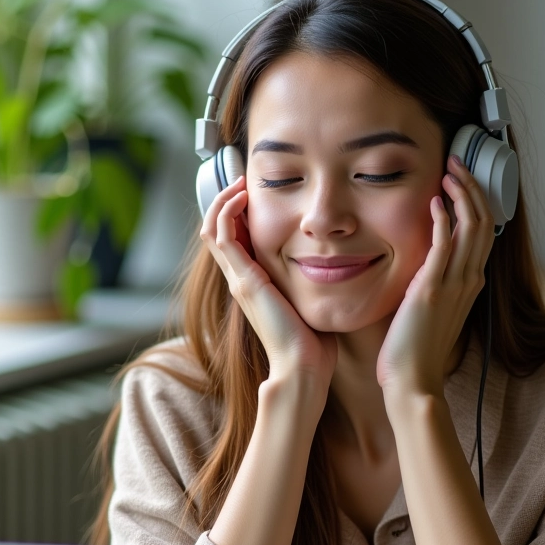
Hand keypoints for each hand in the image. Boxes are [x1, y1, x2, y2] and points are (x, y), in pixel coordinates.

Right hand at [200, 175, 336, 397]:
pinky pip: (222, 235)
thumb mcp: (307, 299)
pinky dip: (227, 210)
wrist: (303, 366)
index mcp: (252, 282)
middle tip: (243, 179)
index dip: (237, 211)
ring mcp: (237, 278)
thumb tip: (332, 262)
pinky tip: (243, 196)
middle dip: (226, 200)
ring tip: (241, 182)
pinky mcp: (243, 279)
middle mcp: (239, 278)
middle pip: (216, 229)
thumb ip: (308, 280)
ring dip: (223, 200)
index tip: (254, 190)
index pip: (233, 238)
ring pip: (212, 228)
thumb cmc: (312, 340)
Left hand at [376, 154, 494, 398]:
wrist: (413, 381)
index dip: (476, 201)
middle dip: (472, 187)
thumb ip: (435, 283)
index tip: (460, 179)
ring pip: (472, 226)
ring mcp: (455, 284)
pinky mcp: (433, 288)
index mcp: (470, 284)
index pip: (484, 232)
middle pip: (484, 221)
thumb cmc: (416, 350)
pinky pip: (445, 243)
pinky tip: (435, 200)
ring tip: (449, 171)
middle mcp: (469, 280)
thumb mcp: (433, 309)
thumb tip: (425, 263)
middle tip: (457, 163)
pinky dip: (443, 218)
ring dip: (462, 194)